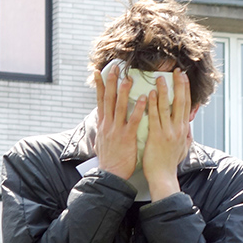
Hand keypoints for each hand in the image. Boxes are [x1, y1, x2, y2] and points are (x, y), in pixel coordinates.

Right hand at [94, 64, 145, 178]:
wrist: (109, 175)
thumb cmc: (109, 159)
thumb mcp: (101, 141)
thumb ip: (103, 128)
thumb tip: (101, 119)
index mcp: (103, 124)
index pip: (99, 100)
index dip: (99, 86)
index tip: (99, 72)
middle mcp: (108, 124)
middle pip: (108, 98)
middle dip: (110, 82)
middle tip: (114, 67)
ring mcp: (116, 130)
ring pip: (119, 106)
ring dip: (124, 91)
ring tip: (128, 78)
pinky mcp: (126, 137)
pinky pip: (133, 120)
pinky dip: (138, 109)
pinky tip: (143, 99)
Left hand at [142, 69, 191, 199]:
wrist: (163, 177)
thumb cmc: (170, 164)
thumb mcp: (183, 148)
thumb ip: (186, 135)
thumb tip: (188, 125)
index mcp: (184, 130)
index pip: (186, 105)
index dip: (185, 89)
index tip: (183, 77)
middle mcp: (178, 129)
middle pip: (180, 102)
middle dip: (179, 85)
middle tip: (176, 71)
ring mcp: (168, 132)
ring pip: (167, 107)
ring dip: (164, 90)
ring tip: (160, 78)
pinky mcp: (156, 136)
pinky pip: (154, 117)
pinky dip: (153, 104)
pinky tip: (150, 94)